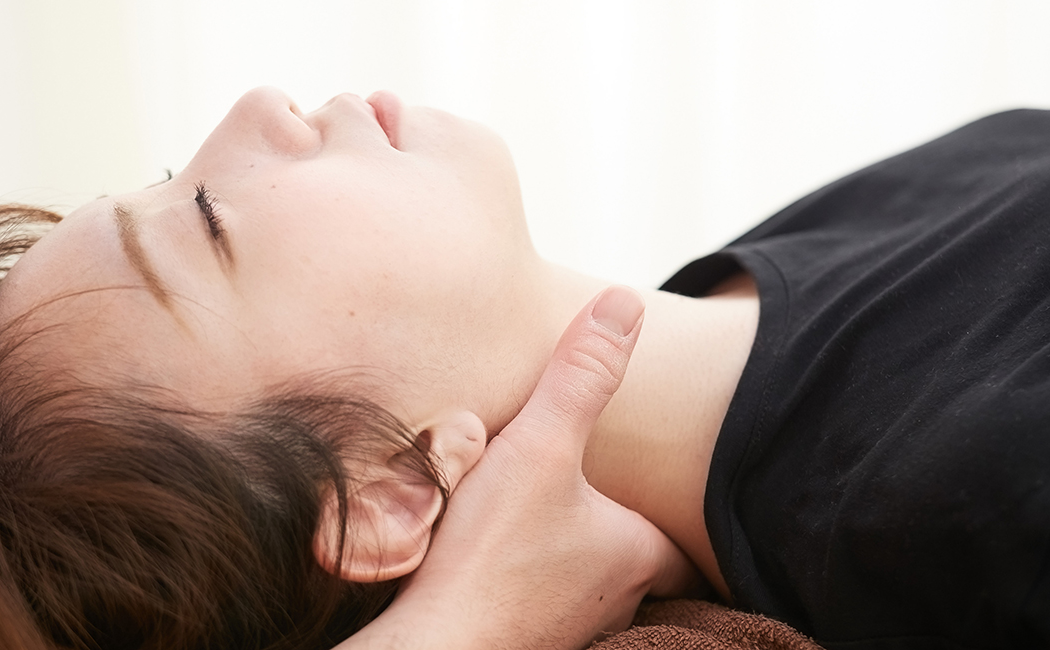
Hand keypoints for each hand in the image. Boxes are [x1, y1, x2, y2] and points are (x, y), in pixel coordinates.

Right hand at [340, 286, 696, 648]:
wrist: (433, 648)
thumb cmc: (489, 555)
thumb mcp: (538, 447)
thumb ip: (579, 377)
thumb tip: (623, 304)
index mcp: (634, 553)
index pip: (683, 542)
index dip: (678, 518)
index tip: (671, 502)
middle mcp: (612, 600)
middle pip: (629, 557)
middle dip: (613, 529)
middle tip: (592, 499)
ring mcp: (568, 628)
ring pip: (585, 584)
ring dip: (571, 556)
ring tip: (545, 526)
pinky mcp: (524, 639)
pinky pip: (543, 606)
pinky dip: (532, 584)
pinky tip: (502, 566)